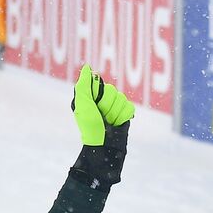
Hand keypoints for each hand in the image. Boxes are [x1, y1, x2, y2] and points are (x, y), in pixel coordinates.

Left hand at [70, 64, 133, 187]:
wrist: (105, 145)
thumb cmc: (90, 126)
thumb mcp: (83, 104)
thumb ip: (83, 85)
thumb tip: (87, 68)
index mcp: (89, 97)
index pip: (99, 84)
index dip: (98, 94)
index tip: (93, 105)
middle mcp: (101, 101)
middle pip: (112, 91)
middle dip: (106, 105)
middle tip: (101, 116)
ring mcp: (113, 106)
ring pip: (121, 98)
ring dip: (114, 112)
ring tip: (108, 122)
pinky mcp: (124, 113)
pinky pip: (129, 106)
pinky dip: (122, 116)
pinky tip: (116, 123)